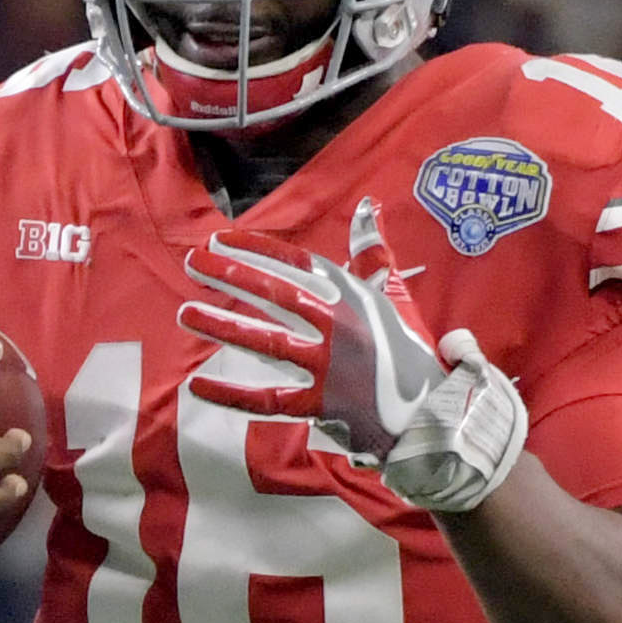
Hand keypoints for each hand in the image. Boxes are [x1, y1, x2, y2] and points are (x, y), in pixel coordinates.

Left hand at [178, 240, 526, 516]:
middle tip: (193, 263)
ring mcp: (330, 368)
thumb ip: (374, 255)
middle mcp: (340, 328)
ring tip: (187, 313)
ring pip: (266, 342)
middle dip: (230, 275)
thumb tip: (367, 208)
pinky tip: (198, 385)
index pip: (298, 263)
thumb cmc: (411, 354)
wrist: (434, 414)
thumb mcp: (396, 298)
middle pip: (275, 295)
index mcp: (354, 298)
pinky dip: (233, 394)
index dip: (257, 249)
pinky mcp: (322, 405)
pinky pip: (268, 399)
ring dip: (223, 326)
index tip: (220, 239)